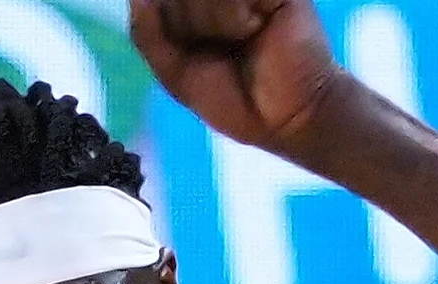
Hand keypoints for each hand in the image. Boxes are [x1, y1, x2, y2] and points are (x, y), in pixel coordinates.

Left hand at [131, 0, 348, 158]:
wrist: (288, 118)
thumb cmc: (235, 99)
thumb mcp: (175, 74)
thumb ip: (148, 34)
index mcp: (189, 7)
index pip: (155, 2)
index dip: (168, 23)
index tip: (191, 45)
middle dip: (189, 26)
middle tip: (223, 48)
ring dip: (215, 24)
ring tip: (243, 40)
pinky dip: (236, 16)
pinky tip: (257, 28)